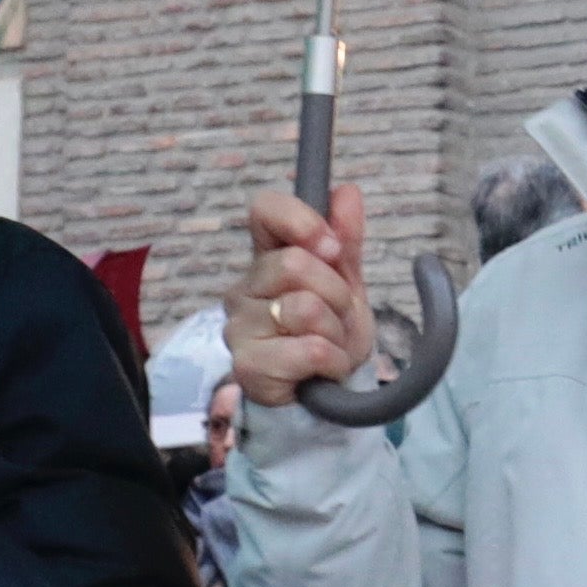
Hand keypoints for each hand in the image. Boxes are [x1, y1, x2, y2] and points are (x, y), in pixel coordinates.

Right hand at [233, 181, 374, 413]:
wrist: (329, 394)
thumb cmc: (329, 332)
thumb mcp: (347, 282)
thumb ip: (346, 239)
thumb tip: (347, 192)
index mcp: (266, 258)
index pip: (265, 210)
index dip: (302, 221)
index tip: (333, 248)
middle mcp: (243, 288)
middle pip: (295, 264)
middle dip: (336, 293)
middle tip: (338, 316)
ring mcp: (239, 328)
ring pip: (305, 308)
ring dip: (336, 331)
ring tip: (330, 344)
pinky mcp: (247, 366)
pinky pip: (309, 349)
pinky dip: (333, 360)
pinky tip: (324, 369)